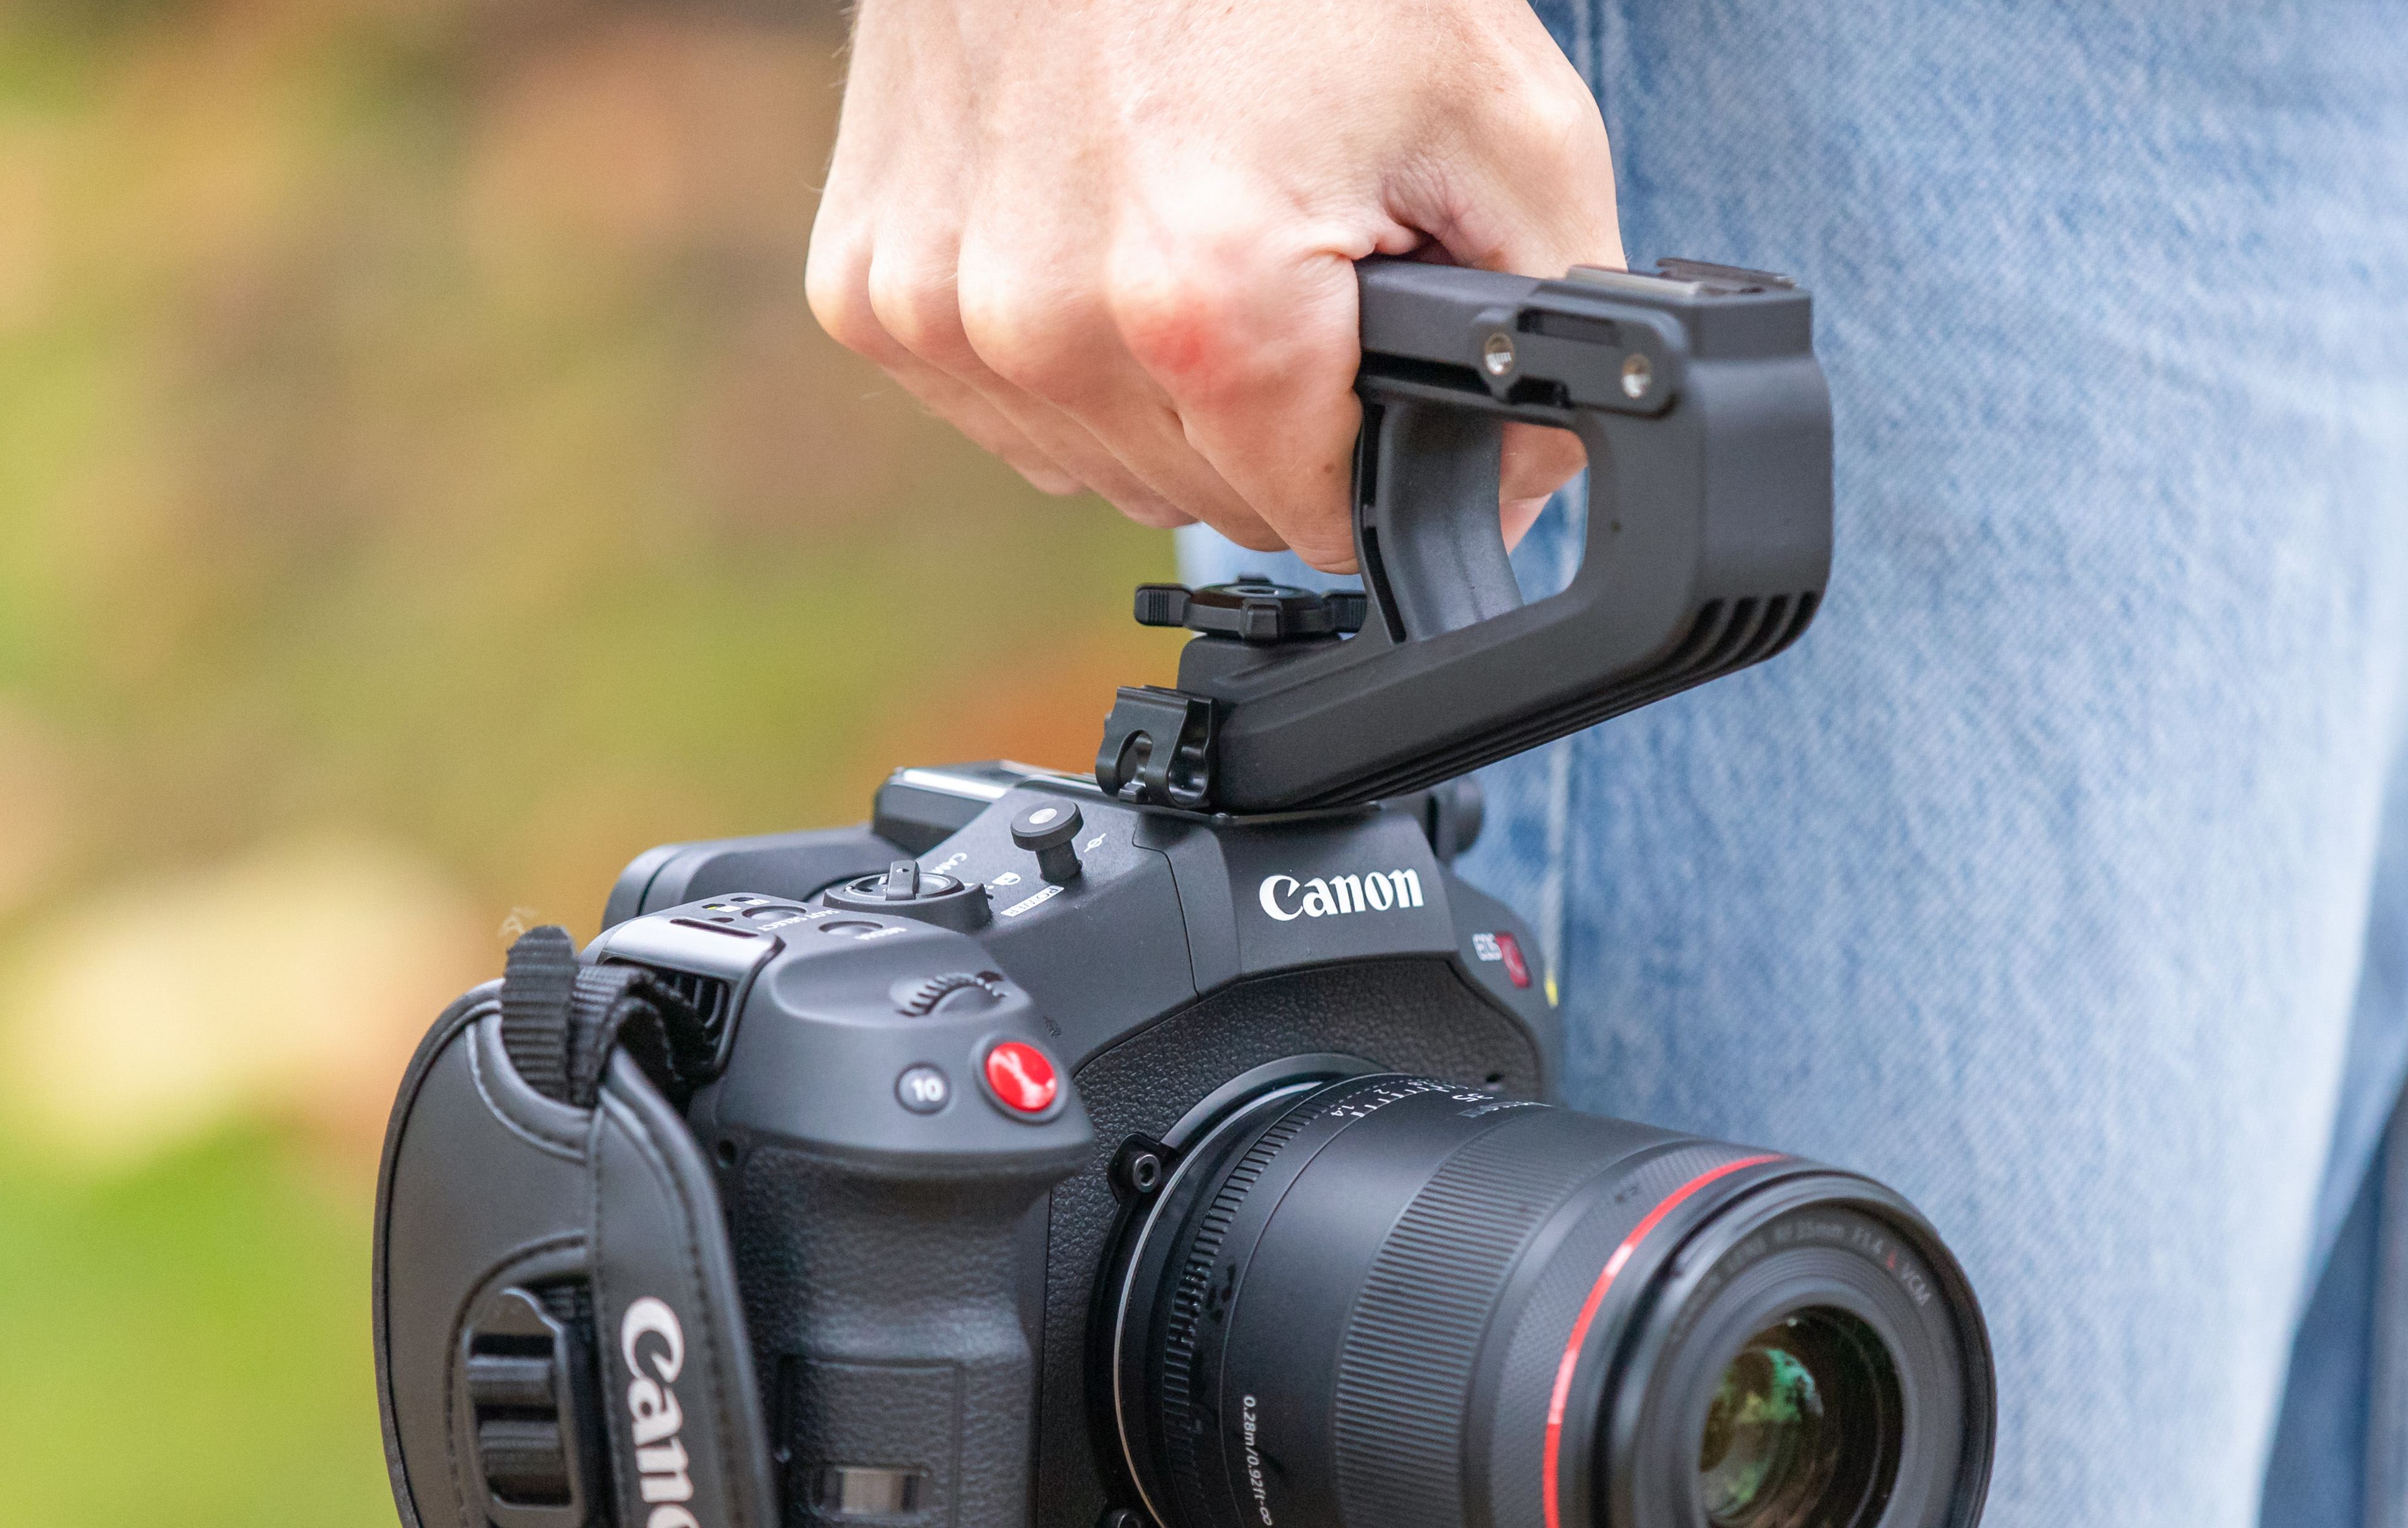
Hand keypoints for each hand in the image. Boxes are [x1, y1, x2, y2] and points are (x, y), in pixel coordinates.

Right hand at [806, 0, 1620, 573]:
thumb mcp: (1504, 124)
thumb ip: (1539, 335)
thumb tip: (1515, 496)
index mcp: (1200, 303)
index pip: (1314, 523)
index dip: (1370, 451)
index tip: (1370, 345)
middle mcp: (1044, 328)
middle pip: (1205, 499)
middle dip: (1271, 404)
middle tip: (1286, 238)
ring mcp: (935, 314)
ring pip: (1098, 464)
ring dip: (1160, 383)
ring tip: (1190, 215)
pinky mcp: (868, 289)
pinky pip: (1000, 401)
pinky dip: (1059, 341)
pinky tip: (1097, 220)